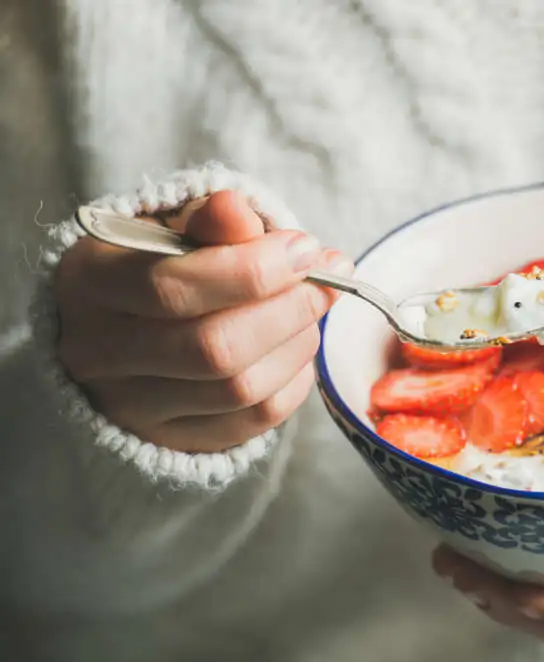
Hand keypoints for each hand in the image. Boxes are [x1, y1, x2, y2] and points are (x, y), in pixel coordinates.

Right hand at [55, 190, 351, 451]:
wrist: (126, 327)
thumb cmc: (159, 264)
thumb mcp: (174, 227)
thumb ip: (209, 220)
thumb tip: (239, 210)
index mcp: (88, 284)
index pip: (172, 288)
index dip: (253, 270)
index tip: (306, 249)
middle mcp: (98, 354)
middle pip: (213, 347)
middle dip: (288, 310)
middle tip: (326, 281)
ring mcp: (133, 407)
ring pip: (240, 388)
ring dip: (296, 343)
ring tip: (311, 310)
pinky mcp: (175, 439)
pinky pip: (255, 419)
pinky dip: (293, 379)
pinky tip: (295, 347)